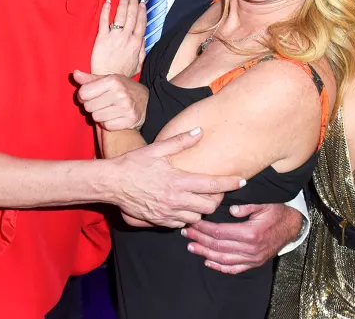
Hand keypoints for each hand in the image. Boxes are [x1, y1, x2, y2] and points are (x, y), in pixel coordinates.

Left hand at [73, 70, 147, 130]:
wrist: (147, 101)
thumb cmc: (123, 88)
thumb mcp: (108, 80)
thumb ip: (89, 79)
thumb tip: (74, 74)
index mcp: (113, 81)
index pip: (84, 93)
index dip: (82, 96)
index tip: (88, 96)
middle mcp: (120, 93)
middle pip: (88, 106)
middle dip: (91, 106)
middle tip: (99, 104)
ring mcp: (126, 108)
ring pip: (96, 117)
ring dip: (99, 115)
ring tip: (106, 110)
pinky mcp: (130, 120)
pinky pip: (107, 126)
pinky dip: (107, 123)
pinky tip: (113, 117)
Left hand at [90, 0, 145, 77]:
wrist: (107, 79)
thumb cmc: (122, 74)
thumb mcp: (138, 64)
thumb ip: (142, 50)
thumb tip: (143, 39)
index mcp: (136, 43)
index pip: (141, 22)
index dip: (142, 11)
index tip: (142, 2)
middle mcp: (127, 37)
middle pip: (132, 15)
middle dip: (133, 2)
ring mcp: (114, 36)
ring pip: (120, 15)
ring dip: (123, 3)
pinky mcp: (102, 38)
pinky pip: (104, 21)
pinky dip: (106, 10)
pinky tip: (108, 2)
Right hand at [110, 128, 244, 228]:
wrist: (111, 183)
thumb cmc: (133, 164)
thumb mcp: (157, 149)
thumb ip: (180, 141)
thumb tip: (199, 131)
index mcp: (178, 181)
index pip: (212, 185)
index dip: (231, 183)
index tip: (242, 180)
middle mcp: (175, 200)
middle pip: (209, 207)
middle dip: (216, 199)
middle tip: (215, 190)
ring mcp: (167, 212)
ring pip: (196, 217)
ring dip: (201, 209)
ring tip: (198, 197)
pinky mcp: (159, 220)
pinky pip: (181, 223)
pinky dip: (186, 216)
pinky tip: (182, 206)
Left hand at [183, 203, 302, 273]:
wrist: (292, 227)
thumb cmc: (276, 212)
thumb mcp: (263, 203)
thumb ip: (247, 206)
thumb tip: (231, 210)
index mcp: (250, 233)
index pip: (220, 232)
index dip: (204, 228)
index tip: (192, 223)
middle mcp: (250, 249)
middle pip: (218, 246)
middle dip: (200, 239)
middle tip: (186, 233)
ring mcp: (252, 259)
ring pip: (223, 259)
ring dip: (205, 253)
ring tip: (191, 247)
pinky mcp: (254, 263)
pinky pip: (234, 268)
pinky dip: (220, 267)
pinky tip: (208, 261)